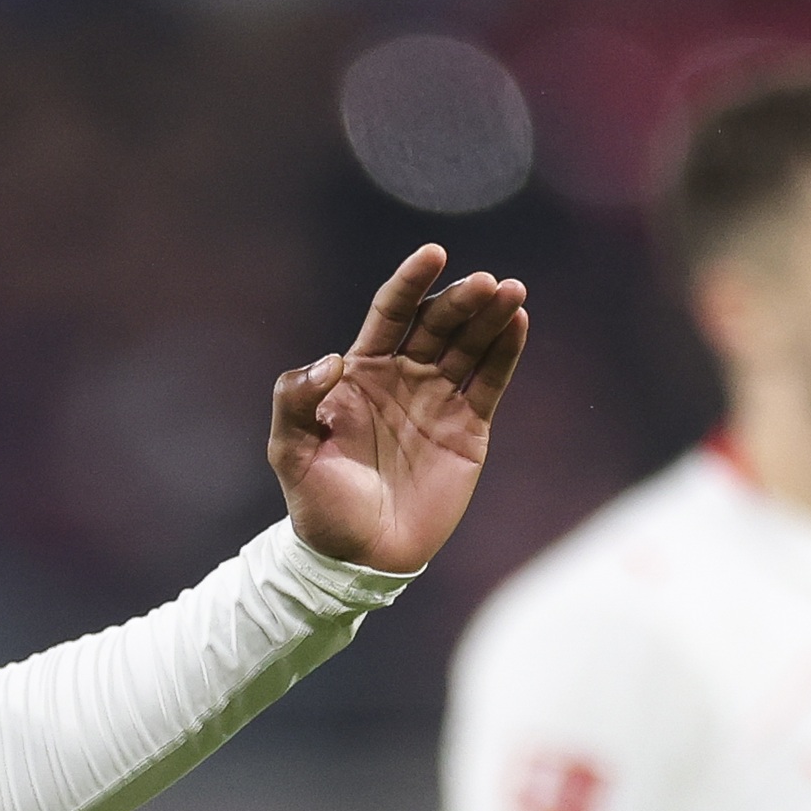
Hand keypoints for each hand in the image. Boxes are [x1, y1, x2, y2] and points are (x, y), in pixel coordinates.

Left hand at [270, 243, 528, 572]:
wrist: (358, 556)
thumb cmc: (319, 504)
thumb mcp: (291, 451)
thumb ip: (297, 400)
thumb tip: (333, 359)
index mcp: (359, 373)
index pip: (391, 312)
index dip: (410, 281)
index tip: (433, 254)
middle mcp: (402, 376)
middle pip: (438, 323)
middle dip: (462, 299)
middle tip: (486, 284)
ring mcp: (438, 399)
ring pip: (470, 344)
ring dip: (491, 316)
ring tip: (512, 292)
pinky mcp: (468, 426)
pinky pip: (490, 380)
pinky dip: (506, 351)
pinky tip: (519, 322)